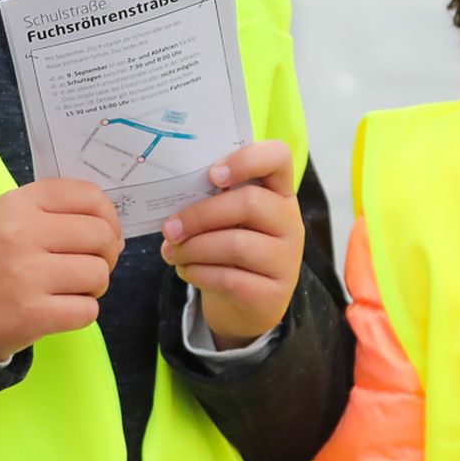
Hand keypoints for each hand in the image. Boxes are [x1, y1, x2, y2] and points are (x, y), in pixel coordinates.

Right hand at [0, 179, 122, 362]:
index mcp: (18, 204)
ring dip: (94, 286)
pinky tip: (60, 309)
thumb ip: (56, 212)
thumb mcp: (8, 218)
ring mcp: (26, 275)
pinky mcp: (31, 315)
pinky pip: (87, 311)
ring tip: (70, 289)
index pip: (88, 196)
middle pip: (101, 236)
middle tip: (89, 266)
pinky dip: (82, 312)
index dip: (109, 216)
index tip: (105, 233)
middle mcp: (22, 234)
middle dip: (107, 254)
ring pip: (98, 274)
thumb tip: (114, 233)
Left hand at [160, 141, 303, 350]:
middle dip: (199, 215)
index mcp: (278, 192)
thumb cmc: (229, 247)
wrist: (245, 303)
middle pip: (249, 203)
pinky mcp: (273, 293)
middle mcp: (289, 222)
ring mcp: (286, 259)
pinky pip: (230, 279)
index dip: (247, 159)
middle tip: (169, 228)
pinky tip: (186, 271)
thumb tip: (172, 204)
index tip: (213, 175)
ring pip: (236, 245)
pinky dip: (198, 274)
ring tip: (172, 253)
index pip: (278, 157)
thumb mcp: (227, 219)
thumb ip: (211, 201)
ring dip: (193, 249)